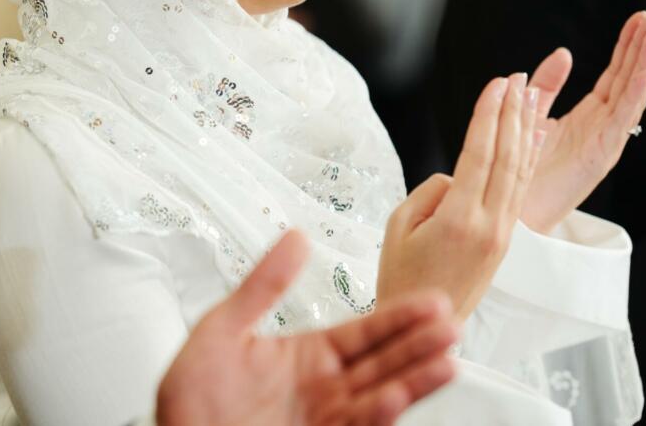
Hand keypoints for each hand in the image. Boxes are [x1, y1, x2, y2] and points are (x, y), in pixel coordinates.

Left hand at [157, 231, 458, 425]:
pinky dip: (378, 412)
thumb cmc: (191, 395)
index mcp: (304, 355)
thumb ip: (263, 285)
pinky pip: (355, 424)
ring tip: (447, 360)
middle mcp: (322, 388)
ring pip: (378, 395)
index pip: (363, 332)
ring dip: (413, 378)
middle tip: (453, 322)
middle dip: (418, 343)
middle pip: (382, 362)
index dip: (398, 317)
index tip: (432, 301)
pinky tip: (398, 396)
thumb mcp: (224, 327)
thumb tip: (293, 238)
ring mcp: (323, 418)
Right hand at [377, 74, 542, 320]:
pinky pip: (520, 190)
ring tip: (531, 97)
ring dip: (526, 131)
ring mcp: (502, 233)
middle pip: (507, 158)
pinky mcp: (506, 240)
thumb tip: (456, 176)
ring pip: (520, 172)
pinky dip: (529, 160)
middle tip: (517, 78)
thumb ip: (429, 192)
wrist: (427, 323)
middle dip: (512, 114)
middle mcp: (488, 224)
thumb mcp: (398, 226)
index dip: (487, 116)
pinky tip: (534, 138)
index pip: (479, 155)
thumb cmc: (402, 276)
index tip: (495, 85)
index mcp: (457, 219)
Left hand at [521, 10, 645, 232]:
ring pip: (632, 94)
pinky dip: (635, 94)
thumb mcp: (534, 112)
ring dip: (645, 63)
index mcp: (590, 114)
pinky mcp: (602, 154)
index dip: (628, 45)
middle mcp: (603, 125)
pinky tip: (644, 72)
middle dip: (643, 46)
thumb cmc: (523, 165)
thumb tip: (564, 52)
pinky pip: (623, 120)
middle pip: (629, 78)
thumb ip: (548, 84)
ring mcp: (606, 139)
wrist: (512, 204)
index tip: (640, 18)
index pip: (615, 72)